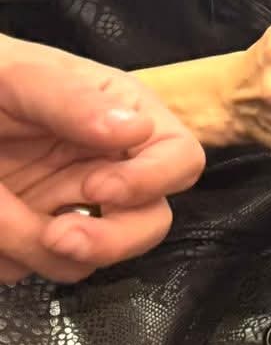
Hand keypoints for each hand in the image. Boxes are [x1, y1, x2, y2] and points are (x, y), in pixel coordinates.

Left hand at [0, 37, 203, 284]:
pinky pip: (31, 267)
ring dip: (33, 244)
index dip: (151, 181)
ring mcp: (70, 207)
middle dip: (109, 241)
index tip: (99, 188)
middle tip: (59, 237)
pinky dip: (6, 251)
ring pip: (87, 261)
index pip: (179, 159)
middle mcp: (107, 167)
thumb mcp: (23, 77)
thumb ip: (75, 100)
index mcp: (122, 118)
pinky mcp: (32, 237)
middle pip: (149, 224)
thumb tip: (135, 129)